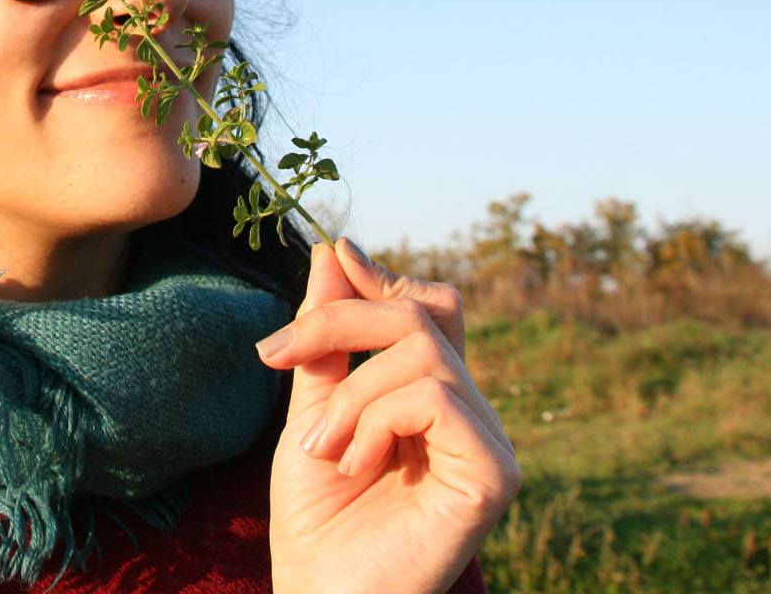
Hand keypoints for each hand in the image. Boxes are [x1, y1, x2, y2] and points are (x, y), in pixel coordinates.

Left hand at [261, 239, 519, 593]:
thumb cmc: (317, 520)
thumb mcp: (310, 410)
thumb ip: (327, 339)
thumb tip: (336, 251)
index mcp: (433, 399)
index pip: (429, 310)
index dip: (382, 280)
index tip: (333, 257)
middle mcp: (471, 416)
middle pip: (423, 316)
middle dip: (341, 320)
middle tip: (277, 357)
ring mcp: (489, 445)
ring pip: (424, 353)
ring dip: (350, 392)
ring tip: (321, 449)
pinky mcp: (493, 475)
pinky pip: (439, 398)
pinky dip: (381, 419)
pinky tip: (356, 465)